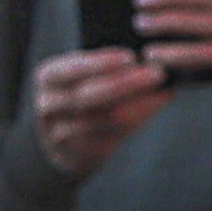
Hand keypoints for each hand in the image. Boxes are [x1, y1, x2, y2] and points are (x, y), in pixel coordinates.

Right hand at [24, 43, 172, 177]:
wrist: (62, 138)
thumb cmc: (81, 92)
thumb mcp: (83, 75)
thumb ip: (107, 67)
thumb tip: (148, 58)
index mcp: (48, 77)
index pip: (74, 68)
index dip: (102, 63)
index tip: (131, 56)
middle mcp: (48, 105)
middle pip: (90, 95)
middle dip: (127, 83)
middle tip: (157, 73)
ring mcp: (59, 133)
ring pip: (105, 119)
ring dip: (139, 104)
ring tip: (163, 91)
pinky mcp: (78, 153)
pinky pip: (113, 137)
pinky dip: (137, 121)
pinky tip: (153, 109)